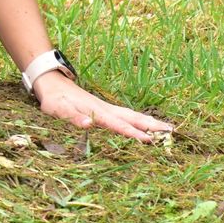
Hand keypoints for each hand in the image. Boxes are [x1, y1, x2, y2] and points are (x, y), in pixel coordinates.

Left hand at [32, 72, 172, 141]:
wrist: (52, 83)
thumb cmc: (54, 99)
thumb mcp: (58, 109)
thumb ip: (73, 117)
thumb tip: (87, 124)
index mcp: (96, 111)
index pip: (117, 124)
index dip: (132, 132)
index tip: (148, 139)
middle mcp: (105, 109)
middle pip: (132, 117)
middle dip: (151, 125)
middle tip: (171, 132)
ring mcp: (106, 108)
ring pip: (132, 115)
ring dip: (149, 122)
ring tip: (168, 129)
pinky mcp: (105, 109)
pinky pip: (126, 115)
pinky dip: (140, 120)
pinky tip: (146, 125)